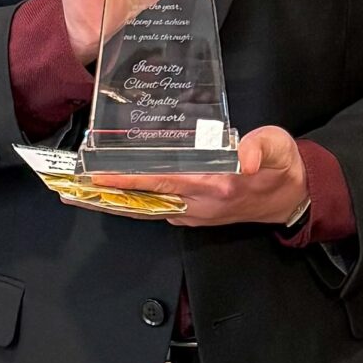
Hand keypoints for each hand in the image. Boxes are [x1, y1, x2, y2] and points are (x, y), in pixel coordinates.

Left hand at [89, 124, 310, 226]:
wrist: (293, 198)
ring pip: (146, 209)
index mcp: (216, 185)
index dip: (129, 177)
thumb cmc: (283, 167)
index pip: (163, 181)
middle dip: (106, 196)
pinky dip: (132, 202)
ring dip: (113, 202)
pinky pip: (156, 210)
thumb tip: (245, 157)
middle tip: (69, 189)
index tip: (98, 175)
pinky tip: (115, 193)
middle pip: (143, 201)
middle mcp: (199, 204)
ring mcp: (195, 213)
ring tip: (80, 194)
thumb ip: (261, 148)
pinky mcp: (194, 215)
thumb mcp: (279, 146)